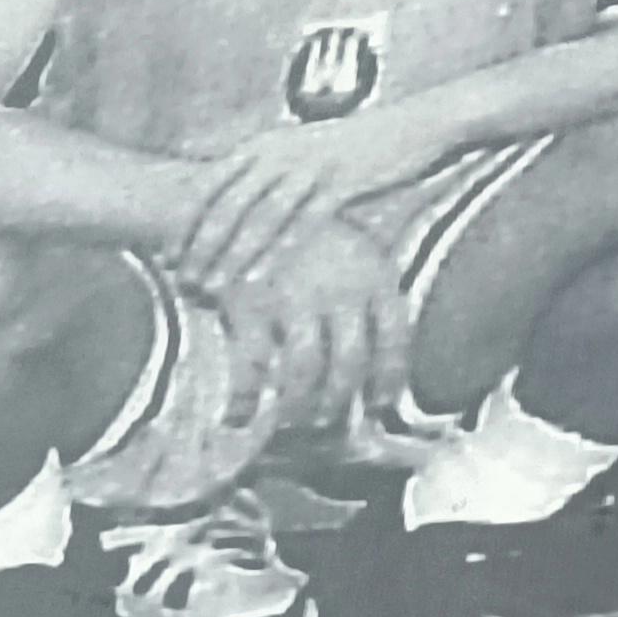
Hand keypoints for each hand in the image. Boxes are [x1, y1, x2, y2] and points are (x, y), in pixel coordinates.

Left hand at [169, 108, 464, 299]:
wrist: (415, 127)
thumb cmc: (362, 149)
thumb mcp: (310, 156)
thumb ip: (277, 178)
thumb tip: (253, 210)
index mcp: (266, 144)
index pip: (213, 184)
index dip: (188, 221)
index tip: (168, 252)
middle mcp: (279, 151)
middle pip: (227, 202)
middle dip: (199, 242)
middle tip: (178, 276)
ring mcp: (307, 166)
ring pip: (257, 216)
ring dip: (230, 254)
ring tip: (210, 285)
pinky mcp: (338, 183)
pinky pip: (299, 223)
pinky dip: (276, 253)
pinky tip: (261, 278)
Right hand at [230, 212, 413, 438]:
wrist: (223, 195)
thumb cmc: (291, 230)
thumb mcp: (345, 246)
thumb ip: (365, 290)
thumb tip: (373, 355)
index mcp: (372, 271)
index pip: (395, 337)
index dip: (389, 377)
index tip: (379, 403)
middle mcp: (339, 286)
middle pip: (350, 364)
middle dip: (338, 401)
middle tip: (325, 420)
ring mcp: (294, 294)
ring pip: (306, 371)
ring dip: (301, 406)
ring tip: (292, 421)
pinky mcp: (249, 301)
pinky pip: (252, 365)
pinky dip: (244, 399)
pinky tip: (239, 418)